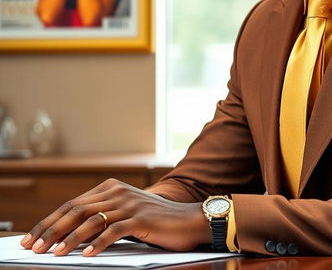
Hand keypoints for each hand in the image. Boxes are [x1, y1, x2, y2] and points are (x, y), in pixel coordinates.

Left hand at [20, 179, 210, 256]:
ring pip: (92, 221)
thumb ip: (102, 216)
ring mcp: (130, 204)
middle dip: (52, 230)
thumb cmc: (155, 220)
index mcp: (111, 188)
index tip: (31, 238)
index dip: (49, 221)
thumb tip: (67, 234)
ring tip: (54, 254)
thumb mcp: (125, 213)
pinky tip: (87, 255)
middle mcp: (118, 192)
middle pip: (77, 210)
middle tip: (35, 248)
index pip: (72, 204)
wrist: (188, 219)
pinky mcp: (141, 218)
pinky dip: (98, 243)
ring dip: (70, 239)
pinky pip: (114, 230)